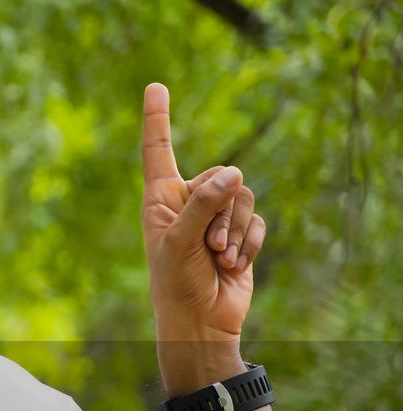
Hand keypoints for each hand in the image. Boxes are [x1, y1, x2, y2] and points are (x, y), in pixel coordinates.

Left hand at [141, 83, 266, 342]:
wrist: (200, 322)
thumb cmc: (176, 283)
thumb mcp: (180, 242)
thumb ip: (203, 205)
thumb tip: (234, 173)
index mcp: (160, 199)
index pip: (158, 151)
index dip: (157, 119)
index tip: (155, 87)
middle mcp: (187, 201)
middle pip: (221, 175)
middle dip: (220, 211)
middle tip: (207, 246)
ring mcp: (214, 217)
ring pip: (242, 196)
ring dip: (233, 232)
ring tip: (217, 258)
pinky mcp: (239, 232)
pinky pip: (256, 220)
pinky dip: (248, 244)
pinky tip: (232, 266)